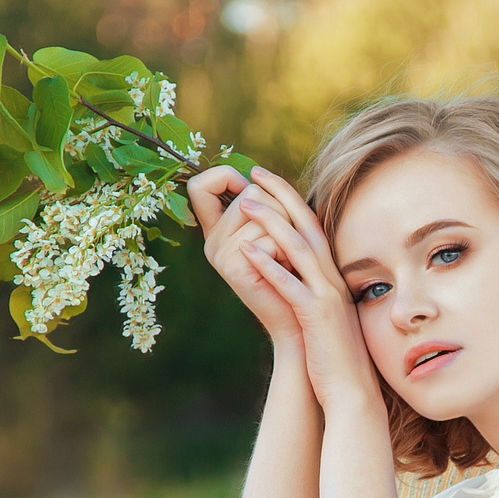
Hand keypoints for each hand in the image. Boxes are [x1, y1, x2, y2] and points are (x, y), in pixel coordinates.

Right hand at [189, 165, 302, 349]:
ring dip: (288, 235)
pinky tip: (285, 272)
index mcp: (217, 231)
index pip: (200, 186)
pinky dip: (286, 253)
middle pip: (250, 193)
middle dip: (280, 212)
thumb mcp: (276, 234)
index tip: (250, 185)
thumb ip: (263, 205)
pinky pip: (268, 239)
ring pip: (264, 214)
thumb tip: (257, 174)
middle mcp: (212, 242)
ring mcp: (219, 255)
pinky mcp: (233, 269)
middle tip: (283, 248)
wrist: (299, 323)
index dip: (224, 176)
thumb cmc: (293, 275)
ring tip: (286, 262)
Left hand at [231, 167, 382, 413]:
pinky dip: (270, 266)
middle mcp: (332, 279)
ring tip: (244, 202)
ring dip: (271, 222)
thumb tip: (291, 277)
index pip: (311, 228)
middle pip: (307, 225)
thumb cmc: (333, 357)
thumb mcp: (322, 317)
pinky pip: (291, 285)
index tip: (266, 180)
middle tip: (254, 172)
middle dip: (281, 196)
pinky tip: (248, 251)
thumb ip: (310, 293)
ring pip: (298, 248)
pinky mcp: (317, 316)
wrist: (352, 392)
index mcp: (332, 277)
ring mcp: (327, 296)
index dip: (290, 200)